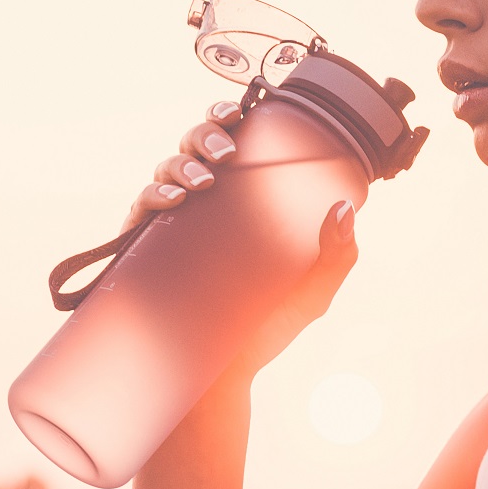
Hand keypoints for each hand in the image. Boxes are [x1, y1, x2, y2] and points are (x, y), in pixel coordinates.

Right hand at [124, 100, 360, 392]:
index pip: (229, 147)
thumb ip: (335, 256)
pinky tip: (173, 201)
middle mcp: (203, 208)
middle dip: (205, 136)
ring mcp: (172, 227)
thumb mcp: (310, 293)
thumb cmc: (264, 330)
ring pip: (166, 170)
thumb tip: (347, 208)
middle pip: (194, 148)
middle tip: (226, 152)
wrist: (222, 375)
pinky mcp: (145, 251)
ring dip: (181, 165)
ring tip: (202, 182)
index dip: (227, 120)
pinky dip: (154, 195)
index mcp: (239, 205)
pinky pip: (141, 209)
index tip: (240, 113)